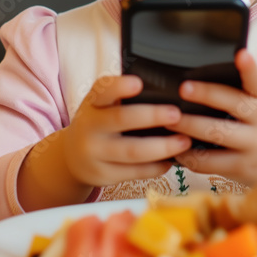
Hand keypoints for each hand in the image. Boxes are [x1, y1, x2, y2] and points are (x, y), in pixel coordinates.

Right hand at [61, 74, 191, 187]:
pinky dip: (155, 167)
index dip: (119, 86)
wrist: (72, 157)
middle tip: (176, 114)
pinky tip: (170, 160)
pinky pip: (134, 172)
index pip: (102, 90)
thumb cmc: (97, 124)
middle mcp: (89, 127)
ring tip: (184, 141)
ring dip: (162, 147)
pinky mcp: (103, 175)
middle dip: (151, 116)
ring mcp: (94, 153)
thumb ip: (120, 98)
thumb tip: (164, 91)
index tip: (138, 82)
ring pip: (132, 151)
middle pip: (121, 119)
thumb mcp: (99, 107)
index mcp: (92, 104)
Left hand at [170, 50, 256, 185]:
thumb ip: (241, 92)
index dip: (249, 68)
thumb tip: (198, 78)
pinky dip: (190, 156)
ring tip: (169, 119)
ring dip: (190, 126)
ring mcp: (253, 146)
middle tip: (183, 88)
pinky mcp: (242, 168)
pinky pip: (211, 162)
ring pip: (218, 134)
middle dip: (207, 95)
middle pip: (234, 105)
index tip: (241, 54)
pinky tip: (176, 150)